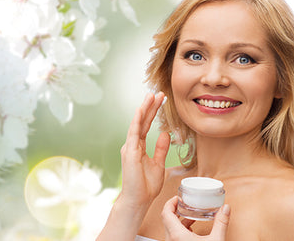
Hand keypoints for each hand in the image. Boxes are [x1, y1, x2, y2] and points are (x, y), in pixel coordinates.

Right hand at [118, 92, 170, 208]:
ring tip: (151, 95)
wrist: (138, 200)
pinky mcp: (129, 152)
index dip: (153, 112)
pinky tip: (141, 110)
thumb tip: (164, 133)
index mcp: (139, 147)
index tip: (161, 100)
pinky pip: (133, 133)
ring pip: (137, 123)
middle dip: (150, 106)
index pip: (146, 125)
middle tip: (158, 93)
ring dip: (144, 109)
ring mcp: (130, 147)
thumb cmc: (146, 185)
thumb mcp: (158, 163)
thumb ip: (160, 148)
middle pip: (142, 121)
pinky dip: (137, 120)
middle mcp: (133, 144)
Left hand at [161, 196, 230, 240]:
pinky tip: (192, 227)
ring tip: (190, 213)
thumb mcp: (216, 240)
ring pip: (170, 228)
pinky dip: (181, 228)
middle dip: (175, 209)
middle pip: (167, 219)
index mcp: (177, 235)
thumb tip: (226, 209)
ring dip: (178, 219)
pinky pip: (174, 235)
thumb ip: (221, 222)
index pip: (165, 213)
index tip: (177, 197)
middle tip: (183, 202)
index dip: (170, 202)